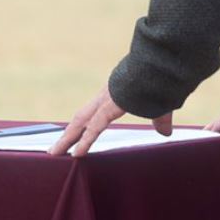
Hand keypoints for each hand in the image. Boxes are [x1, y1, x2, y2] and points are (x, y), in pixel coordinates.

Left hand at [50, 87, 170, 157]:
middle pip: (81, 118)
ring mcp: (106, 98)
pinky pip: (95, 126)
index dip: (81, 127)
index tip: (71, 138)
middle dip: (67, 134)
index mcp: (114, 95)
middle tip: (54, 150)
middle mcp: (105, 95)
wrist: (164, 65)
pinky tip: (76, 154)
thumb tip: (165, 133)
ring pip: (81, 122)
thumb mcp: (160, 107)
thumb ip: (160, 121)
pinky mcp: (112, 104)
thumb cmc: (163, 81)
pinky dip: (86, 140)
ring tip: (54, 153)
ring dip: (67, 138)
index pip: (92, 114)